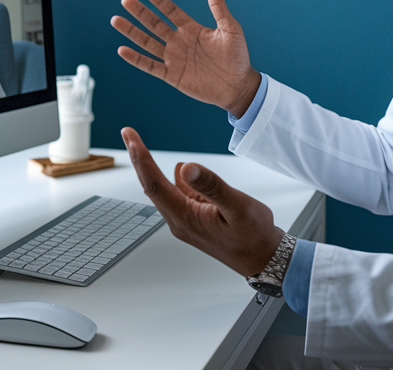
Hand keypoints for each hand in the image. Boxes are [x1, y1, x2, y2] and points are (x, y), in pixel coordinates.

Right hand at [111, 0, 259, 117]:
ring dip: (132, 32)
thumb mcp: (230, 29)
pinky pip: (150, 66)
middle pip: (154, 24)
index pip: (171, 11)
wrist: (238, 86)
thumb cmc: (237, 57)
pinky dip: (136, 59)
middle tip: (125, 0)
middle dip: (140, 13)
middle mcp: (179, 42)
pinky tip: (122, 50)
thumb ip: (219, 8)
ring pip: (148, 43)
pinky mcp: (172, 76)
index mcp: (192, 29)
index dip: (159, 0)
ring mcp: (174, 58)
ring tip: (116, 20)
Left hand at [121, 127, 281, 276]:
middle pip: (153, 185)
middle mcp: (180, 221)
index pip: (155, 184)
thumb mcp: (237, 206)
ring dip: (153, 168)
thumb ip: (212, 186)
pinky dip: (175, 180)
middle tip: (128, 134)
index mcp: (185, 218)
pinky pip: (179, 196)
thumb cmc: (254, 236)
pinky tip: (181, 170)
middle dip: (139, 158)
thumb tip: (186, 167)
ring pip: (164, 190)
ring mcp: (186, 221)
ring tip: (141, 146)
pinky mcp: (194, 219)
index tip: (131, 138)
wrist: (264, 259)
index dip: (142, 159)